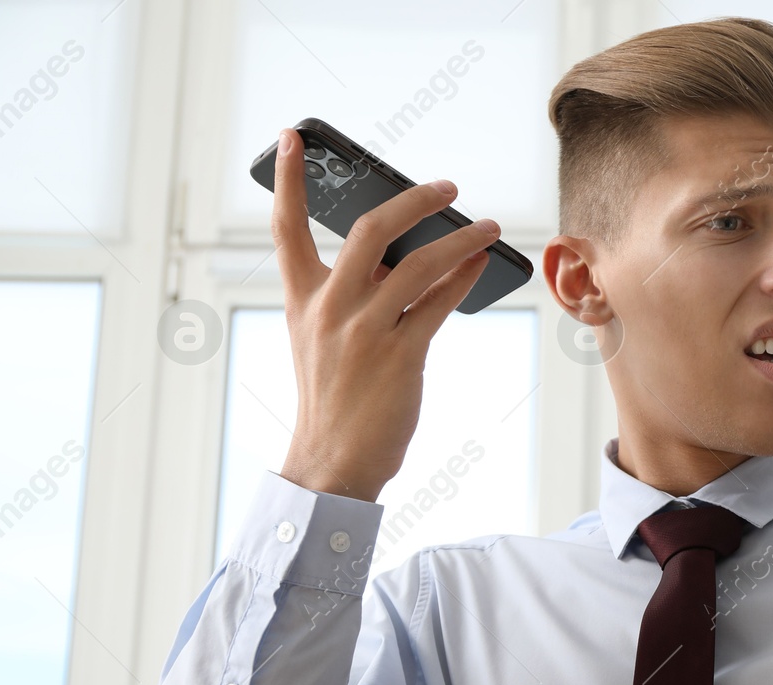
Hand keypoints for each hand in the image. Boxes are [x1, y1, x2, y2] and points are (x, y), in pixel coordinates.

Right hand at [270, 126, 501, 501]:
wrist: (331, 459)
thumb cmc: (333, 399)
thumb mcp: (320, 340)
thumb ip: (349, 297)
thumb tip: (406, 259)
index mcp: (300, 300)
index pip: (286, 228)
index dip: (287, 179)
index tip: (292, 136)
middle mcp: (328, 308)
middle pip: (372, 230)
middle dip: (414, 199)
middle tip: (447, 186)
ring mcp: (364, 331)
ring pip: (418, 264)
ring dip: (460, 239)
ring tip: (487, 227)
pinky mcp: (399, 356)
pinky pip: (438, 304)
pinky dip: (462, 279)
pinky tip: (479, 266)